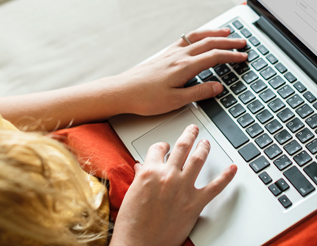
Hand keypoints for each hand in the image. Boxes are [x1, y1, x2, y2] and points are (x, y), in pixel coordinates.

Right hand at [110, 124, 236, 245]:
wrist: (139, 244)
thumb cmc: (132, 221)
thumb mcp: (132, 192)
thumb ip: (140, 176)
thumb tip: (141, 167)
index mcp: (150, 171)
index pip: (159, 148)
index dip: (163, 145)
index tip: (166, 147)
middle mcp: (168, 175)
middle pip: (182, 147)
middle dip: (189, 135)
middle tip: (193, 130)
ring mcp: (183, 188)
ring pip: (198, 159)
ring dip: (204, 148)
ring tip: (206, 142)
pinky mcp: (195, 204)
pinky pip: (214, 187)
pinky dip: (225, 177)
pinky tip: (232, 168)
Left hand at [118, 28, 246, 115]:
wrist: (123, 91)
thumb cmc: (146, 98)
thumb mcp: (175, 101)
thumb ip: (199, 93)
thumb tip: (218, 87)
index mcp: (184, 67)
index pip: (214, 57)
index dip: (231, 56)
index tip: (244, 56)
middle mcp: (179, 56)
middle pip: (209, 43)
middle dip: (228, 42)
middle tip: (242, 42)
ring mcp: (170, 54)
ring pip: (196, 38)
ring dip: (213, 34)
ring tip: (226, 32)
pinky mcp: (164, 55)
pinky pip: (185, 40)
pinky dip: (197, 35)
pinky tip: (198, 38)